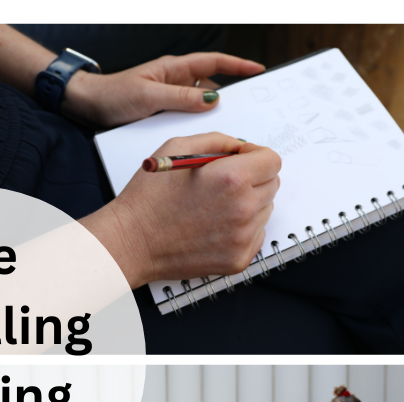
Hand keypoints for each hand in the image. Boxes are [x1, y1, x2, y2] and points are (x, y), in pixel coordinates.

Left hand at [65, 52, 264, 127]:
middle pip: (210, 87)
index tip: (258, 70)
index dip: (237, 65)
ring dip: (208, 118)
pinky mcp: (161, 114)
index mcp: (174, 69)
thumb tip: (212, 99)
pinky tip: (197, 141)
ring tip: (222, 132)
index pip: (213, 62)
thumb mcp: (148, 97)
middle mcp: (174, 82)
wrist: (86, 106)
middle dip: (228, 98)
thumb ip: (180, 98)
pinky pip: (184, 119)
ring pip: (198, 107)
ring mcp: (168, 98)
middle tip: (246, 112)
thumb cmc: (112, 96)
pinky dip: (193, 128)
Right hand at [84, 133, 280, 288]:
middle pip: (272, 184)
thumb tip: (241, 147)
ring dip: (247, 204)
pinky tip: (214, 226)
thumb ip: (218, 141)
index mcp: (231, 178)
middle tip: (222, 184)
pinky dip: (242, 229)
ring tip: (213, 207)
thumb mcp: (176, 148)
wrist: (131, 242)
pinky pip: (256, 235)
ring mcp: (243, 237)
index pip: (272, 160)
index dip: (256, 156)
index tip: (242, 160)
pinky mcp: (238, 259)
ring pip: (265, 210)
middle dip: (253, 178)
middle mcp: (243, 208)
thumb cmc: (147, 199)